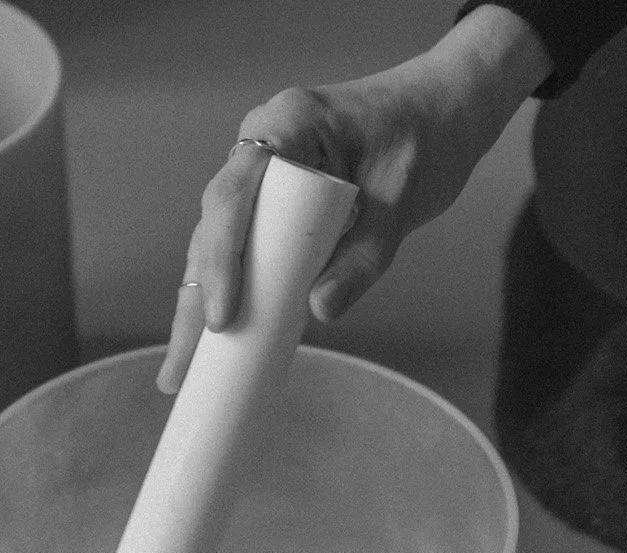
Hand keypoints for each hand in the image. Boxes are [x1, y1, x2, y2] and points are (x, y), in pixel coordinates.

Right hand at [161, 5, 551, 390]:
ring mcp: (264, 174)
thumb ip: (364, 255)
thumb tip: (319, 313)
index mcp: (286, 124)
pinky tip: (214, 339)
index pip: (233, 197)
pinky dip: (231, 291)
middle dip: (195, 301)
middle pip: (213, 229)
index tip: (221, 319)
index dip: (221, 262)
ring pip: (219, 245)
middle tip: (180, 371)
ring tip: (184, 370)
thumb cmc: (429, 138)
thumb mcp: (404, 200)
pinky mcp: (275, 201)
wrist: (446, 108)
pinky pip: (244, 248)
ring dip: (201, 304)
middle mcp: (261, 146)